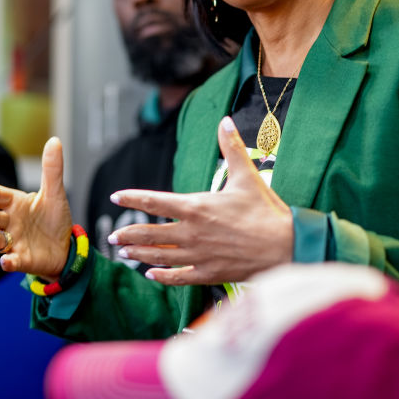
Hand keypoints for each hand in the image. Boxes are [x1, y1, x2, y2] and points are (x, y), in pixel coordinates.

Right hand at [0, 137, 73, 279]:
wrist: (65, 247)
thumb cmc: (54, 219)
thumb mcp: (55, 193)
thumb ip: (52, 169)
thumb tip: (54, 140)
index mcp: (15, 203)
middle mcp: (10, 222)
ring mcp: (13, 242)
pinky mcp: (21, 260)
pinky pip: (10, 261)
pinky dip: (7, 262)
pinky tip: (6, 261)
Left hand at [108, 117, 292, 285]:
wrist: (285, 246)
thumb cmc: (266, 211)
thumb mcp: (246, 176)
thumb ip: (231, 148)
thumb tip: (224, 121)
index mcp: (197, 207)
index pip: (154, 201)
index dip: (132, 198)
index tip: (115, 197)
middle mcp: (191, 232)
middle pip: (150, 234)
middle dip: (129, 234)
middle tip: (113, 237)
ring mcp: (198, 256)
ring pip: (159, 256)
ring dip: (139, 254)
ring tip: (124, 254)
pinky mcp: (208, 273)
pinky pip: (179, 277)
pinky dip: (163, 275)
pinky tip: (152, 274)